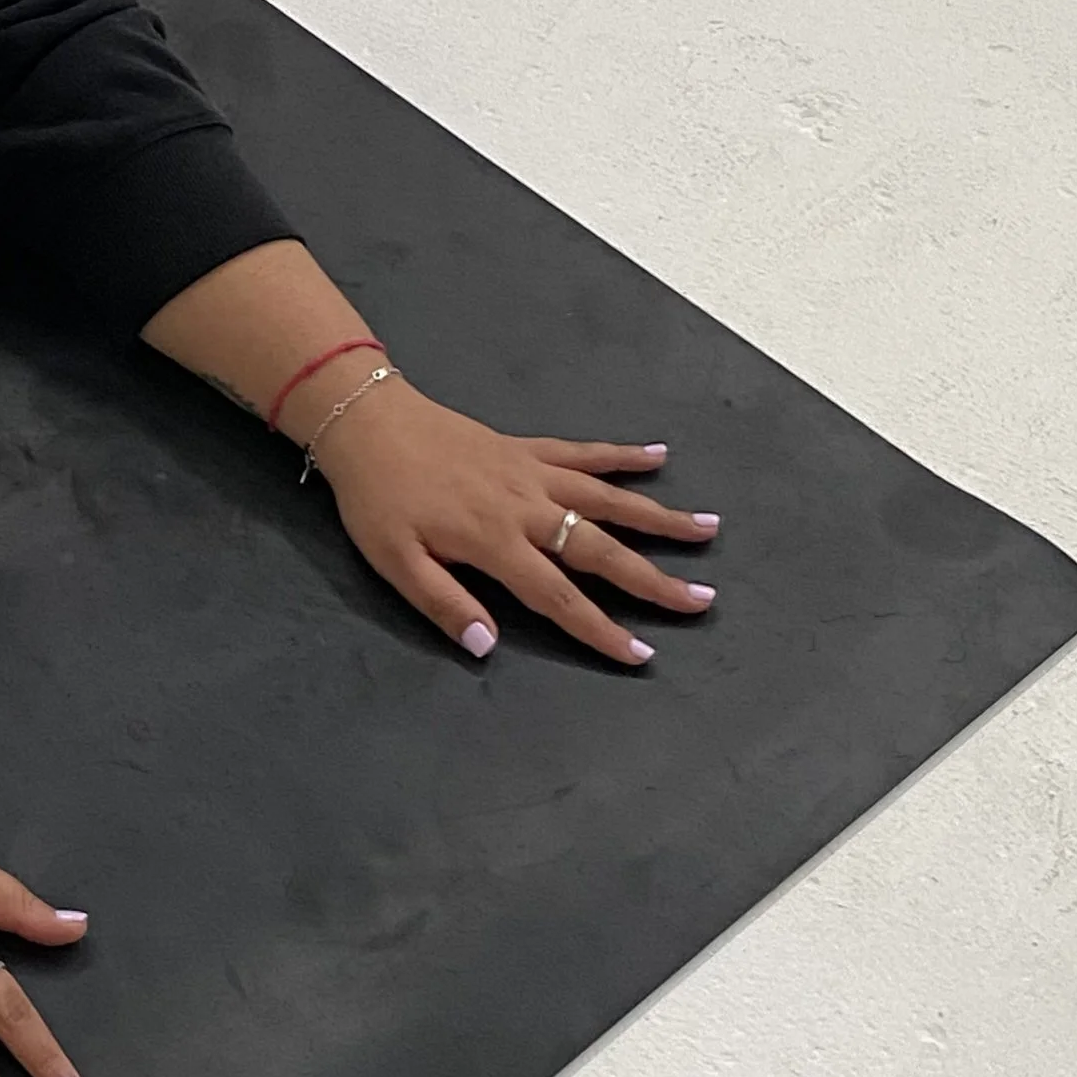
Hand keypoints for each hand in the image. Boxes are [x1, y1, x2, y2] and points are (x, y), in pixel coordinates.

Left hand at [311, 377, 719, 664]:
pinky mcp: (527, 448)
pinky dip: (623, 455)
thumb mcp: (396, 562)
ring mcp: (533, 473)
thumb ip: (444, 604)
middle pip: (602, 549)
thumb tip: (489, 646)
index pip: (559, 596)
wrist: (368, 424)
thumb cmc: (378, 501)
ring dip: (660, 516)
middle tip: (703, 600)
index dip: (600, 628)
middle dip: (655, 579)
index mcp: (496, 542)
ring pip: (609, 498)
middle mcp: (527, 507)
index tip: (641, 652)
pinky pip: (584, 452)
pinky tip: (660, 457)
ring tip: (708, 528)